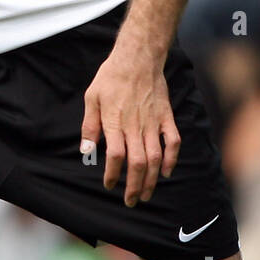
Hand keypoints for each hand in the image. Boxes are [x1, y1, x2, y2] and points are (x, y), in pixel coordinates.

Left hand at [80, 41, 179, 206]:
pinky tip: (165, 172)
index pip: (115, 157)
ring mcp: (153, 123)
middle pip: (137, 164)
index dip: (112, 175)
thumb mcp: (91, 98)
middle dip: (134, 187)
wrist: (138, 58)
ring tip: (146, 194)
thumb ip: (89, 126)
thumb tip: (85, 151)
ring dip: (151, 180)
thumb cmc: (111, 77)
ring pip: (155, 158)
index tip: (109, 185)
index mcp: (115, 123)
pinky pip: (173, 142)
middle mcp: (135, 126)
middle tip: (131, 201)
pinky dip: (171, 159)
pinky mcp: (166, 117)